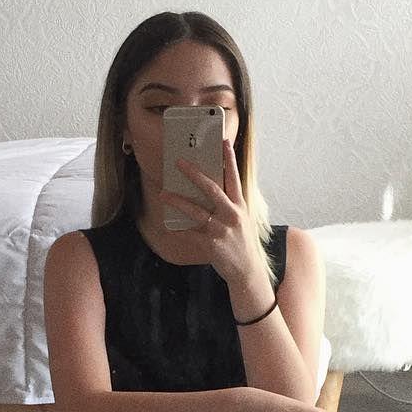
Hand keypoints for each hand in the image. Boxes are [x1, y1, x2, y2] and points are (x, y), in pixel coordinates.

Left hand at [158, 139, 261, 285]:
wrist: (247, 270)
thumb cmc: (242, 243)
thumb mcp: (241, 221)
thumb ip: (228, 205)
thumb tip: (208, 191)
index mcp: (240, 206)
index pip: (234, 178)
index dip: (229, 159)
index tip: (223, 142)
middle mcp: (232, 215)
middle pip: (211, 189)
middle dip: (194, 174)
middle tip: (180, 162)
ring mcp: (221, 229)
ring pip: (195, 211)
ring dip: (177, 201)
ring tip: (163, 194)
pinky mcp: (212, 243)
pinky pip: (190, 233)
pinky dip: (179, 229)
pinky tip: (169, 226)